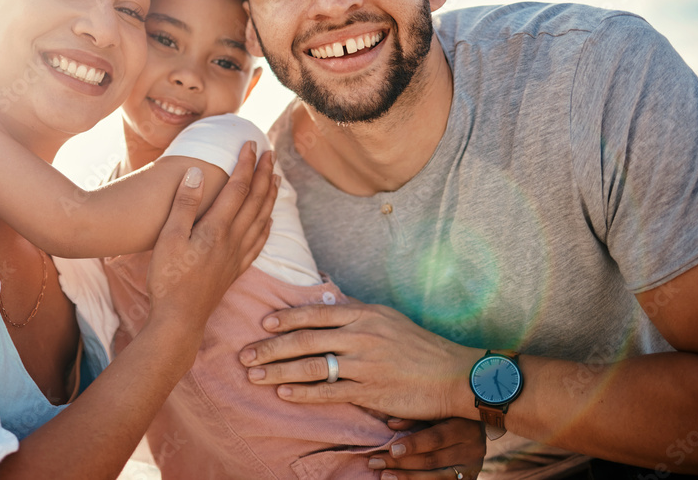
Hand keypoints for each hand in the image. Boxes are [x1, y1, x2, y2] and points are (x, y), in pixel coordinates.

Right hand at [146, 142, 276, 336]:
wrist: (179, 319)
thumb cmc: (168, 279)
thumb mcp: (168, 238)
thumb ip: (185, 204)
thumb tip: (199, 172)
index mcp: (216, 228)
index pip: (238, 187)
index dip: (245, 163)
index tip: (250, 143)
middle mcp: (232, 240)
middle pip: (255, 200)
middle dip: (264, 173)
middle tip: (270, 152)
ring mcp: (236, 256)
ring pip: (261, 219)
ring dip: (270, 195)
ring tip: (276, 178)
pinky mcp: (235, 270)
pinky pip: (258, 242)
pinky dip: (266, 225)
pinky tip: (268, 221)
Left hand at [239, 302, 481, 420]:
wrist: (453, 374)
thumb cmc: (418, 346)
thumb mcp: (387, 318)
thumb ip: (355, 312)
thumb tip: (326, 304)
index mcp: (364, 315)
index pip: (315, 313)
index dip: (286, 318)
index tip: (263, 323)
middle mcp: (361, 336)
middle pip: (305, 339)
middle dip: (270, 347)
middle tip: (245, 354)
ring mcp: (365, 364)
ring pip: (312, 365)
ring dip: (279, 371)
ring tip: (254, 375)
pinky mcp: (370, 391)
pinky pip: (329, 392)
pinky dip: (304, 393)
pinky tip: (284, 394)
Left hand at [368, 418, 485, 479]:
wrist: (477, 428)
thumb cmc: (450, 414)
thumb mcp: (437, 410)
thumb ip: (416, 416)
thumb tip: (390, 424)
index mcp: (463, 428)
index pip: (436, 438)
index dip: (413, 445)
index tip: (391, 449)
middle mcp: (471, 450)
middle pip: (432, 461)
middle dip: (401, 463)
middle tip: (375, 462)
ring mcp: (471, 469)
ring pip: (436, 478)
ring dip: (408, 478)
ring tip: (385, 476)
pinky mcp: (469, 479)